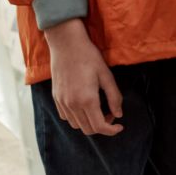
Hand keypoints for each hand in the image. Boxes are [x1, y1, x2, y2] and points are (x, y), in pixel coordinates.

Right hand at [43, 20, 122, 135]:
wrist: (66, 44)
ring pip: (77, 125)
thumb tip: (118, 114)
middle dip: (102, 126)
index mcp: (87, 100)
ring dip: (89, 123)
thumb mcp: (106, 75)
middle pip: (88, 129)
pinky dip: (77, 117)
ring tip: (98, 109)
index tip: (120, 126)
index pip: (100, 127)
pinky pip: (66, 117)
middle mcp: (72, 104)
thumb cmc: (89, 57)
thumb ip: (114, 97)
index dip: (112, 130)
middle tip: (110, 113)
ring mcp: (62, 102)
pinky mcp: (56, 98)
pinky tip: (84, 105)